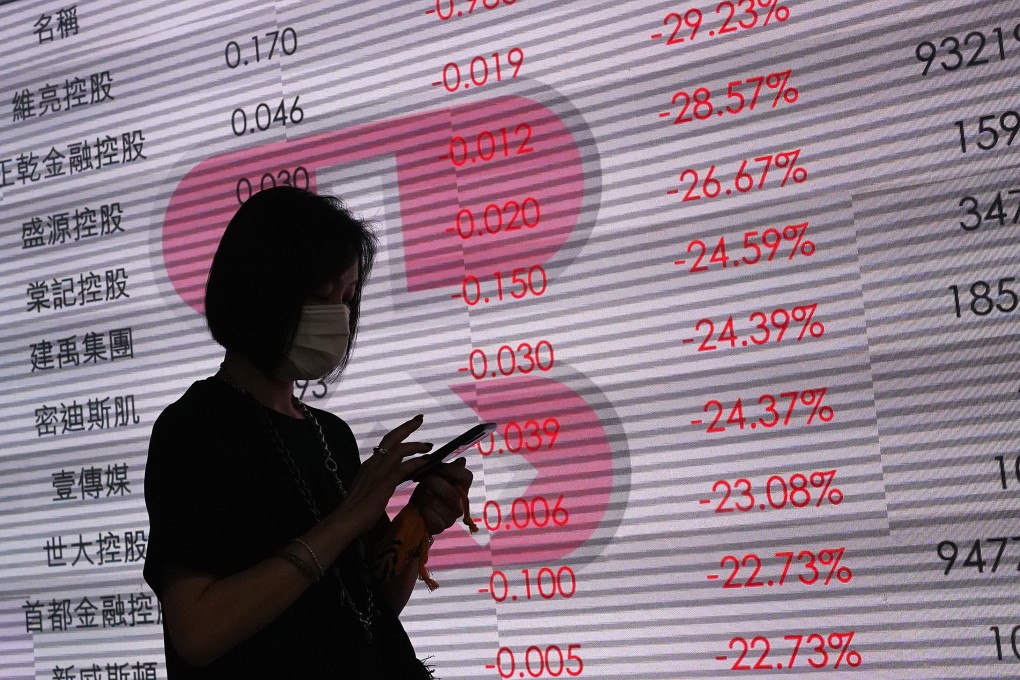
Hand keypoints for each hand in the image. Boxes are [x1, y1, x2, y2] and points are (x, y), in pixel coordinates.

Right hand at [342, 415, 432, 533]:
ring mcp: (378, 471)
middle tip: (419, 419)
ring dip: (416, 445)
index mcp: (368, 465)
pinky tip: (426, 461)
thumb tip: (386, 482)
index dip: (398, 435)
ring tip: (428, 446)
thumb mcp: (368, 490)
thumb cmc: (356, 511)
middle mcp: (373, 464)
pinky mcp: (385, 482)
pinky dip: (416, 462)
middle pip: (391, 438)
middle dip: (406, 427)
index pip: (385, 445)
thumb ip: (377, 482)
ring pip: (399, 449)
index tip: (409, 427)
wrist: (346, 520)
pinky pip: (403, 467)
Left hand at [409, 457, 473, 535]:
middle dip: (434, 483)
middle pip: (452, 493)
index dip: (451, 470)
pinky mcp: (441, 528)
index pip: (466, 476)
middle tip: (424, 480)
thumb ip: (447, 470)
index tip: (437, 467)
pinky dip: (424, 511)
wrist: (416, 511)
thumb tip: (462, 461)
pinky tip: (421, 508)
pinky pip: (432, 518)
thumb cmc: (428, 491)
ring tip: (421, 495)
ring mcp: (452, 518)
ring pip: (437, 504)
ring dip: (424, 497)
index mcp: (462, 488)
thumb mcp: (434, 477)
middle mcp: (461, 504)